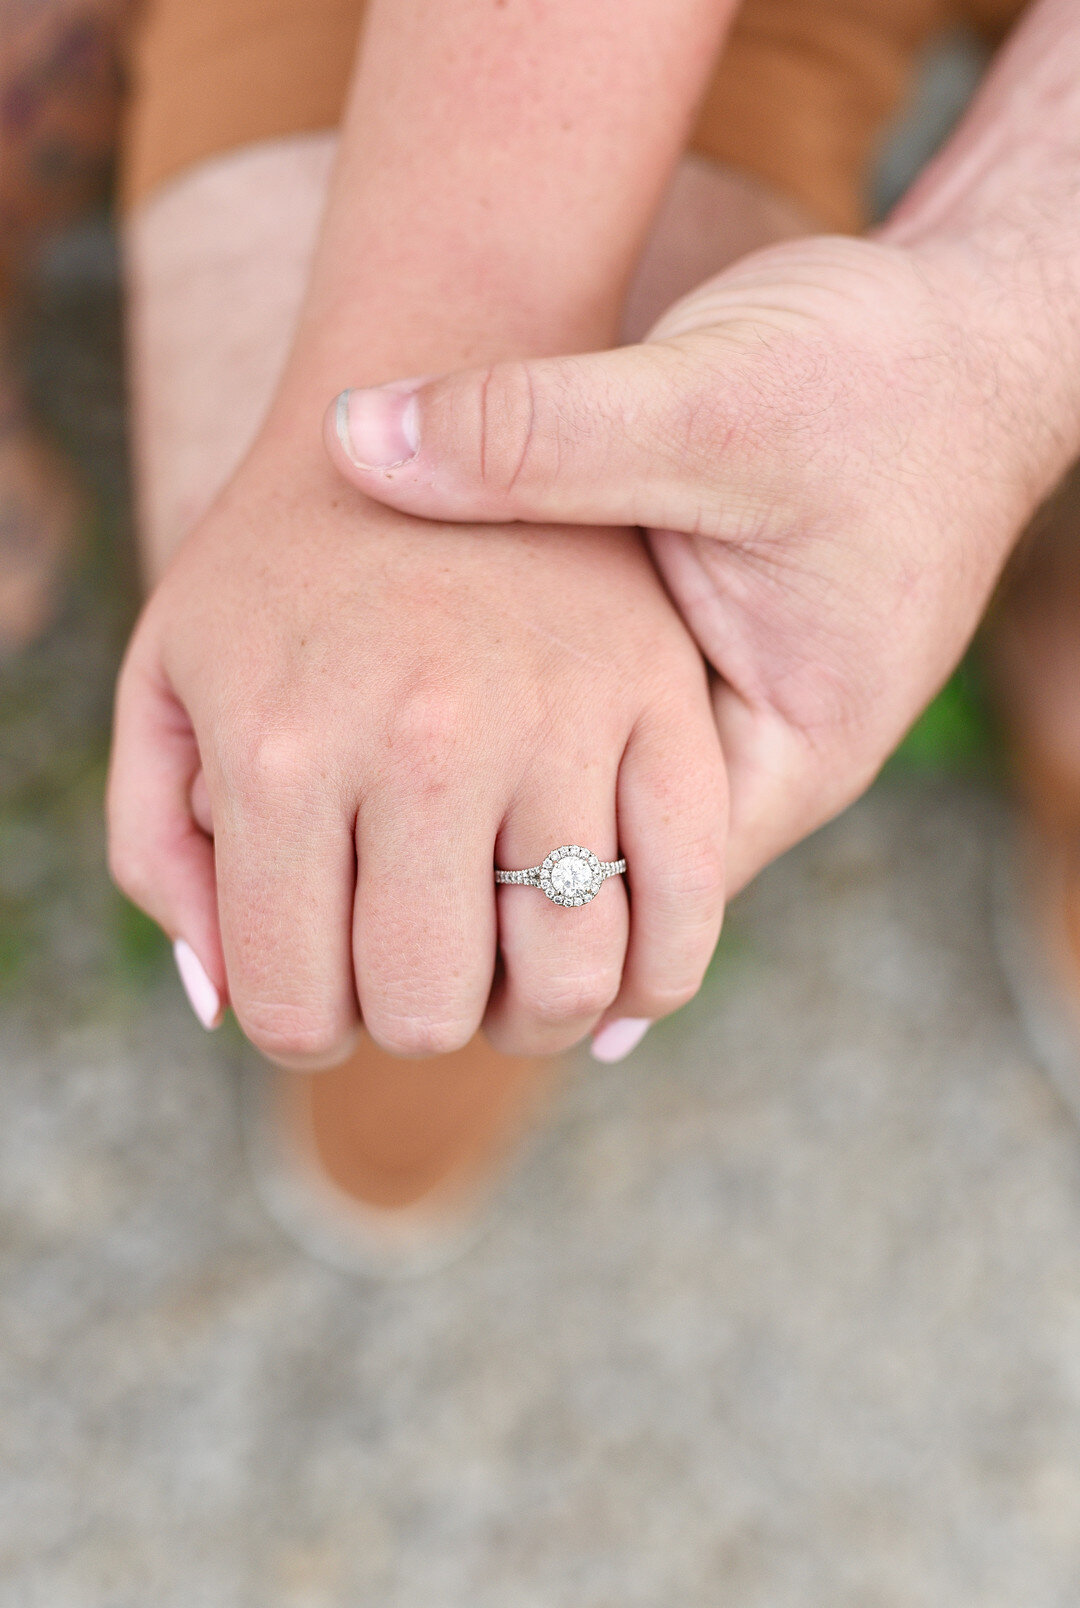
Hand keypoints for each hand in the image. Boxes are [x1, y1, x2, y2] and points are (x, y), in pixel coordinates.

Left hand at [107, 436, 724, 1063]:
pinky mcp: (662, 694)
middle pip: (431, 1010)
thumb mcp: (165, 678)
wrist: (430, 384)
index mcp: (282, 750)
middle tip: (414, 977)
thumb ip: (158, 849)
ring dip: (536, 1014)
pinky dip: (655, 972)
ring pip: (570, 980)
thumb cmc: (279, 561)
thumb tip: (220, 1006)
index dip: (305, 1028)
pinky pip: (687, 896)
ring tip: (509, 974)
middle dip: (414, 1022)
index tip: (321, 995)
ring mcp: (559, 715)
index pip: (295, 1005)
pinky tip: (617, 972)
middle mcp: (424, 741)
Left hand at [324, 234, 1077, 891]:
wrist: (965, 341)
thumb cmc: (877, 380)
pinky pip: (586, 735)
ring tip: (343, 843)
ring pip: (585, 810)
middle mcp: (752, 759)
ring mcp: (720, 716)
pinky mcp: (691, 661)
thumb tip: (355, 443)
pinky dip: (507, 742)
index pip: (630, 904)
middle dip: (479, 891)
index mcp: (784, 751)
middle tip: (331, 903)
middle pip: (600, 881)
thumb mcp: (709, 402)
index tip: (358, 891)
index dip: (495, 916)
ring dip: (485, 820)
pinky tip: (402, 745)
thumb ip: (541, 433)